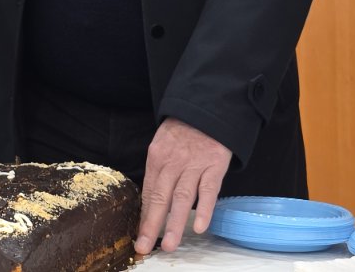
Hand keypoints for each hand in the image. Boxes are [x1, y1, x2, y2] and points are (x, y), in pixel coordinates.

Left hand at [135, 118, 231, 254]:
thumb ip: (159, 172)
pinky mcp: (214, 164)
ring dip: (175, 224)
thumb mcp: (163, 145)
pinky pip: (208, 190)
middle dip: (151, 225)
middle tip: (145, 247)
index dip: (144, 217)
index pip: (148, 193)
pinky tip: (198, 226)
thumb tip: (152, 202)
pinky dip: (204, 209)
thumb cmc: (183, 131)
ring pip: (181, 198)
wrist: (208, 107)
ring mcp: (194, 165)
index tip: (140, 237)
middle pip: (160, 198)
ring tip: (169, 245)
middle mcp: (172, 163)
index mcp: (156, 159)